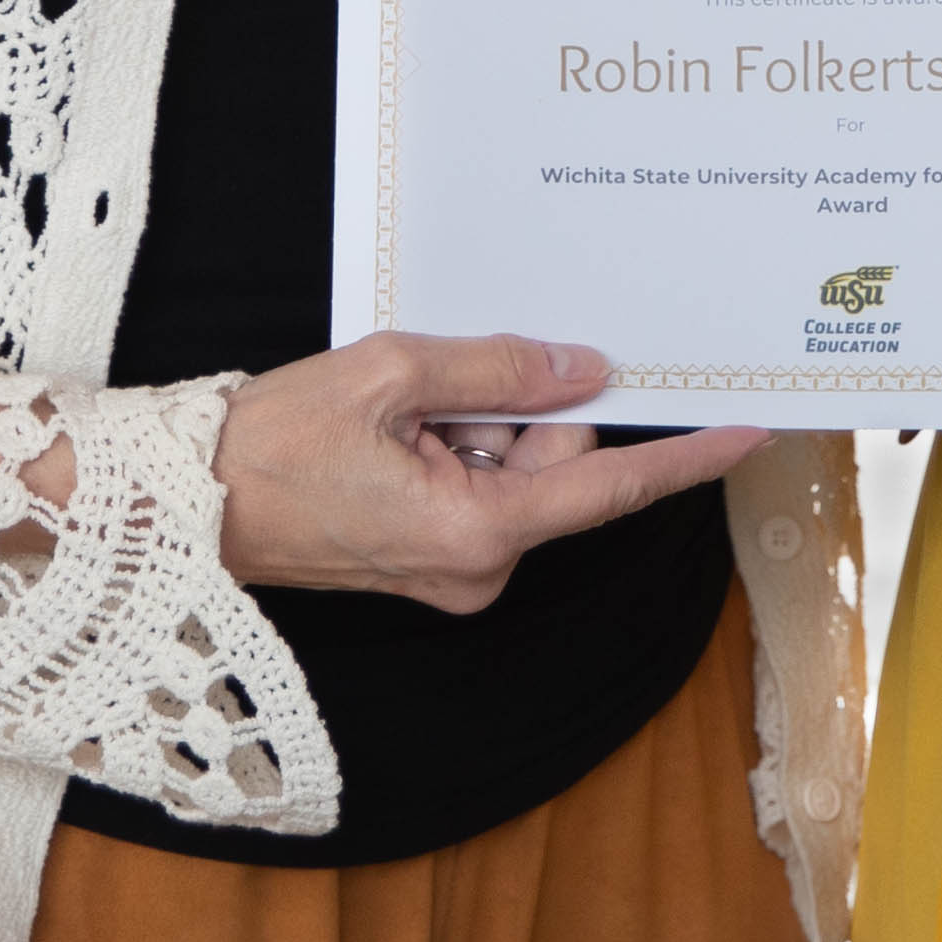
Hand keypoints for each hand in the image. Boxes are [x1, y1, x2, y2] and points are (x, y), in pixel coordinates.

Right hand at [214, 332, 771, 614]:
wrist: (189, 506)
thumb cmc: (274, 443)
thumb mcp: (390, 375)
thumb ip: (497, 370)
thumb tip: (582, 369)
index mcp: (480, 531)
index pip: (609, 486)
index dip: (687, 456)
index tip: (751, 430)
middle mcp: (480, 568)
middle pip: (554, 460)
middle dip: (511, 409)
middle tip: (428, 392)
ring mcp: (457, 572)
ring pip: (514, 468)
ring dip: (470, 426)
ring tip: (391, 418)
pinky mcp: (433, 563)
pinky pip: (478, 486)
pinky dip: (450, 449)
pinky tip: (390, 436)